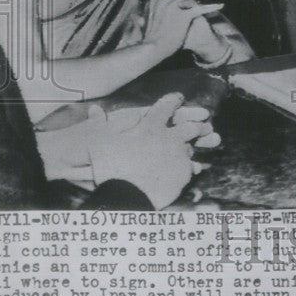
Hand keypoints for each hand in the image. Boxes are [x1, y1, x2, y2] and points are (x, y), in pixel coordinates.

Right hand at [86, 93, 218, 208]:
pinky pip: (190, 168)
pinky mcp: (184, 174)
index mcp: (151, 126)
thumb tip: (94, 109)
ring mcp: (179, 156)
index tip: (179, 99)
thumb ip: (98, 124)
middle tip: (201, 125)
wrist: (125, 196)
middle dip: (196, 124)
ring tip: (188, 151)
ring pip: (190, 148)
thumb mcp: (99, 142)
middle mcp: (169, 138)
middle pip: (190, 126)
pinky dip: (186, 169)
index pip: (167, 105)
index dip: (174, 101)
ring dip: (188, 149)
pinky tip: (185, 171)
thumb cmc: (110, 167)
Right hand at [143, 0, 222, 60]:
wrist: (152, 49)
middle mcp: (164, 0)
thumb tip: (136, 18)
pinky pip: (202, 7)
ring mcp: (174, 7)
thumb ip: (141, 19)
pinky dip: (213, 6)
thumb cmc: (149, 40)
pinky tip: (220, 6)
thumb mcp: (143, 25)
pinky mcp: (184, 16)